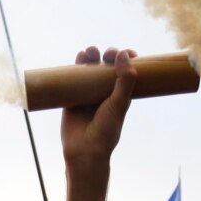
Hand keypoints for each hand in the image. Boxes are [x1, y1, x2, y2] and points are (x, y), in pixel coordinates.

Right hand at [60, 47, 136, 167]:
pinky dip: (75, 66)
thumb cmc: (106, 130)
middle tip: (108, 54)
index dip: (127, 60)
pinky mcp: (72, 98)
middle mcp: (103, 93)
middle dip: (108, 56)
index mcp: (119, 95)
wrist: (84, 149)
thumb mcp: (120, 103)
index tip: (129, 53)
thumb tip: (123, 54)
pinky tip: (79, 56)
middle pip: (106, 67)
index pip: (126, 73)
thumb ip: (124, 80)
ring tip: (90, 51)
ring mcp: (87, 95)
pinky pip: (72, 79)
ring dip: (91, 57)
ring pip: (89, 70)